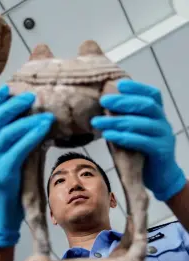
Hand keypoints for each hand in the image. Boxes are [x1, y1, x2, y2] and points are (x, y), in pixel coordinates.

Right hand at [0, 85, 54, 246]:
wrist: (3, 209)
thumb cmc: (12, 179)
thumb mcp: (11, 155)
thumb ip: (18, 139)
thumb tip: (37, 119)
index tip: (9, 87)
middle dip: (12, 105)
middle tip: (31, 96)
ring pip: (5, 134)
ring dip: (26, 121)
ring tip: (45, 114)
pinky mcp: (3, 173)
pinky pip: (17, 151)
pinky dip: (30, 138)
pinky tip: (43, 130)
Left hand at [91, 79, 185, 201]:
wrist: (160, 176)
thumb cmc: (142, 151)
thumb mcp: (135, 132)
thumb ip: (126, 120)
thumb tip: (103, 107)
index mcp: (157, 115)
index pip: (152, 94)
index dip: (137, 87)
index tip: (119, 83)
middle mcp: (163, 122)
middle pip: (145, 105)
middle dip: (122, 102)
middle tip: (103, 101)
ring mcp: (164, 136)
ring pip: (141, 123)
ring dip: (116, 121)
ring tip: (97, 122)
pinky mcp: (162, 151)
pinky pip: (142, 141)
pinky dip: (124, 137)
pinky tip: (108, 135)